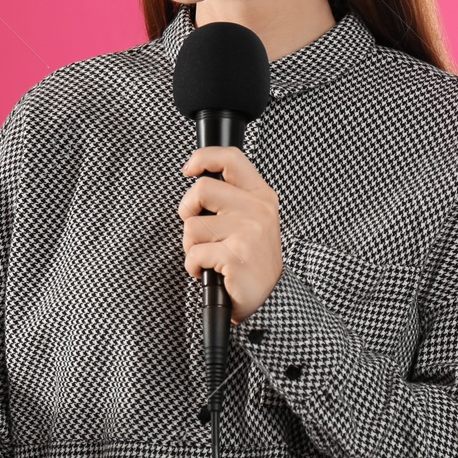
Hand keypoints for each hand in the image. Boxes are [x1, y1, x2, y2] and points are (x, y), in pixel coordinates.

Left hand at [178, 146, 284, 323]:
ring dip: (191, 247)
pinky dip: (194, 268)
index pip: (231, 159)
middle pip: (200, 190)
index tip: (188, 169)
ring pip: (192, 227)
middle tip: (198, 231)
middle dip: (187, 212)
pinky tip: (212, 273)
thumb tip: (195, 178)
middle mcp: (258, 210)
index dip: (203, 157)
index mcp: (261, 196)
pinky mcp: (236, 256)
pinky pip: (194, 255)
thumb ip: (231, 198)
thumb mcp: (251, 221)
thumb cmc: (251, 260)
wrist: (270, 300)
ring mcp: (248, 232)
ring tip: (212, 257)